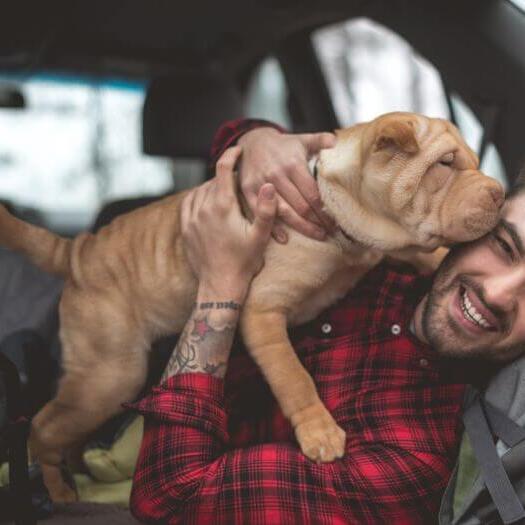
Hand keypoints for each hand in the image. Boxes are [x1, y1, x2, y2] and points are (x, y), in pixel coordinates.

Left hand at [181, 146, 276, 299]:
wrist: (219, 285)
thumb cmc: (243, 262)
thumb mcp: (260, 236)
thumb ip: (266, 209)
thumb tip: (268, 184)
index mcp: (222, 206)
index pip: (223, 169)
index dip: (231, 155)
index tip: (239, 150)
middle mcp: (203, 208)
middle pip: (213, 180)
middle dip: (226, 176)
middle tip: (239, 178)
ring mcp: (191, 218)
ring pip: (200, 190)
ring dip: (212, 186)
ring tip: (225, 190)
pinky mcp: (186, 229)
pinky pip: (188, 203)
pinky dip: (198, 197)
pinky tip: (206, 201)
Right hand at [237, 127, 335, 242]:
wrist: (251, 142)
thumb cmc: (281, 146)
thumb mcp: (302, 139)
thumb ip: (320, 140)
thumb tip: (336, 142)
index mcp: (293, 164)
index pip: (312, 193)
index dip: (325, 210)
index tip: (335, 220)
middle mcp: (277, 175)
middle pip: (301, 206)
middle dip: (317, 222)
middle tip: (330, 231)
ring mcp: (262, 185)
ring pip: (284, 213)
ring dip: (302, 227)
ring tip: (317, 235)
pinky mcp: (248, 192)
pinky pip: (262, 213)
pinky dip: (273, 228)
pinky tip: (285, 239)